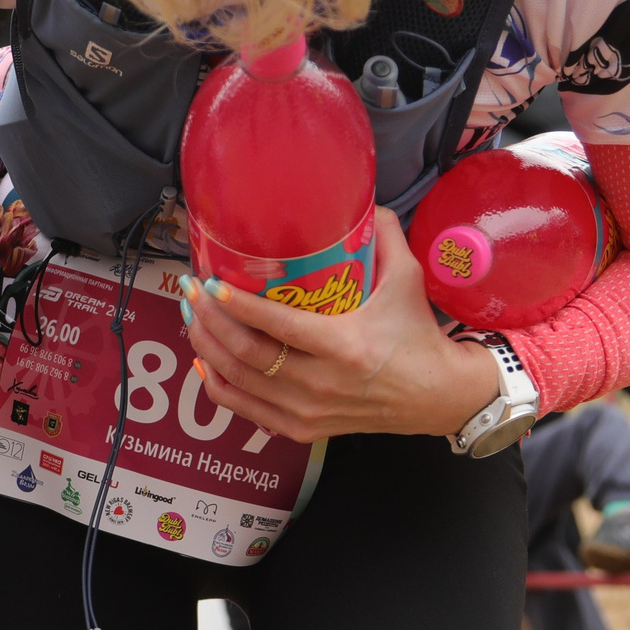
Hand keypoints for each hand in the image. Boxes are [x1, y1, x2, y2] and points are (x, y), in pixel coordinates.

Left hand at [180, 209, 494, 443]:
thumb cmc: (419, 338)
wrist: (437, 397)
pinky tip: (205, 360)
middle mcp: (321, 384)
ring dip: (207, 348)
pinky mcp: (302, 428)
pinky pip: (245, 409)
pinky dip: (219, 384)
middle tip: (191, 291)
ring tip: (191, 317)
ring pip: (239, 381)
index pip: (277, 326)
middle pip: (247, 354)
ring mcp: (308, 411)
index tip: (211, 283)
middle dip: (209, 320)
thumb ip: (385, 235)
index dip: (238, 304)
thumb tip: (362, 201)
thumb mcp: (408, 281)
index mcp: (344, 347)